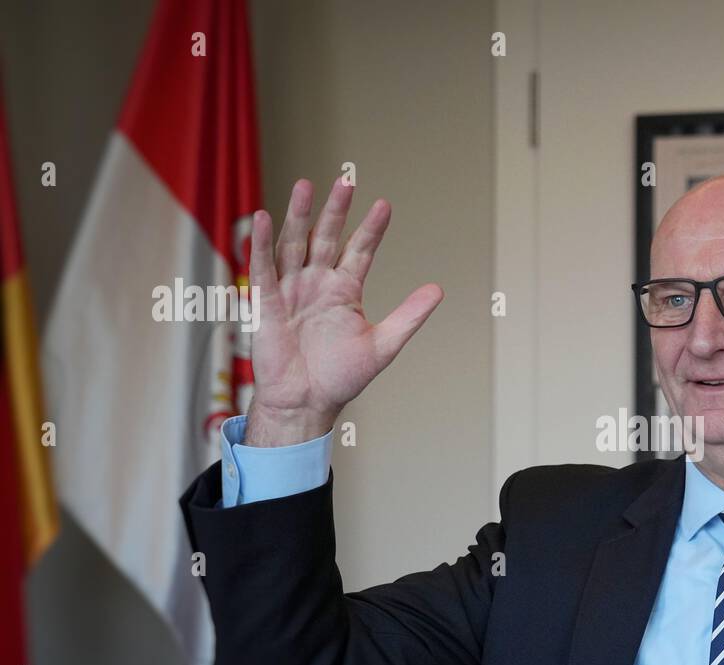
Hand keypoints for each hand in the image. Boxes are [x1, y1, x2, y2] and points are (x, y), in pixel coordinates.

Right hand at [244, 178, 443, 445]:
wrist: (307, 402)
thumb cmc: (341, 378)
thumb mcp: (383, 344)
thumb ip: (409, 315)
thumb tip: (438, 289)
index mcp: (344, 292)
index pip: (360, 251)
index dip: (370, 229)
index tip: (384, 205)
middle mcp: (317, 284)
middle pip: (325, 237)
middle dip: (335, 210)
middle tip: (345, 180)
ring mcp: (292, 291)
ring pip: (294, 244)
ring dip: (298, 215)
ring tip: (305, 185)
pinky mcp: (268, 304)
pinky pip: (263, 269)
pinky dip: (262, 244)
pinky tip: (264, 217)